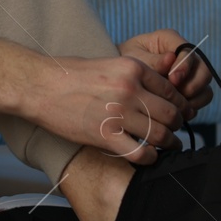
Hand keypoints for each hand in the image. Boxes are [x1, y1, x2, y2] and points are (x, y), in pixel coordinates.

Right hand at [19, 54, 184, 163]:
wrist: (39, 85)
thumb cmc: (68, 74)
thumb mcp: (108, 63)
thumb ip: (132, 76)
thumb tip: (154, 91)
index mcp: (132, 68)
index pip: (171, 90)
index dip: (180, 105)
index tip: (180, 113)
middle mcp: (130, 90)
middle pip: (171, 113)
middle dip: (177, 125)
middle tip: (176, 132)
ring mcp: (118, 114)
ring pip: (160, 134)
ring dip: (169, 143)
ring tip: (169, 146)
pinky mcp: (105, 136)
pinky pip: (140, 152)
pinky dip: (149, 158)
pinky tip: (149, 156)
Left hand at [118, 29, 213, 119]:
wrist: (116, 80)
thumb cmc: (122, 64)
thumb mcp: (132, 58)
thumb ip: (152, 61)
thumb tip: (171, 59)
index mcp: (169, 40)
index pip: (188, 51)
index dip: (184, 66)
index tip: (173, 80)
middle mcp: (184, 55)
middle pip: (203, 69)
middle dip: (193, 85)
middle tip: (178, 96)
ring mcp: (189, 74)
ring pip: (205, 86)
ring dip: (194, 98)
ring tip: (177, 107)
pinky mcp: (189, 90)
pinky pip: (201, 99)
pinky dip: (193, 107)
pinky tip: (178, 113)